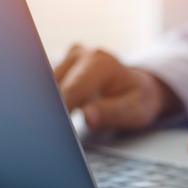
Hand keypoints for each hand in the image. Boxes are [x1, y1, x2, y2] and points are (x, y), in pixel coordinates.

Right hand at [54, 45, 181, 130]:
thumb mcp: (136, 110)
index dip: (61, 112)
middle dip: (51, 110)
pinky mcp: (61, 66)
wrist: (141, 87)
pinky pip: (46, 86)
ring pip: (46, 86)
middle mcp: (82, 54)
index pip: (72, 90)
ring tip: (55, 128)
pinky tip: (53, 117)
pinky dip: (48, 103)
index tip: (56, 131)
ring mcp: (69, 58)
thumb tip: (88, 116)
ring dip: (48, 106)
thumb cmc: (140, 99)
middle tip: (53, 133)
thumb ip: (112, 113)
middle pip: (54, 86)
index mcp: (102, 63)